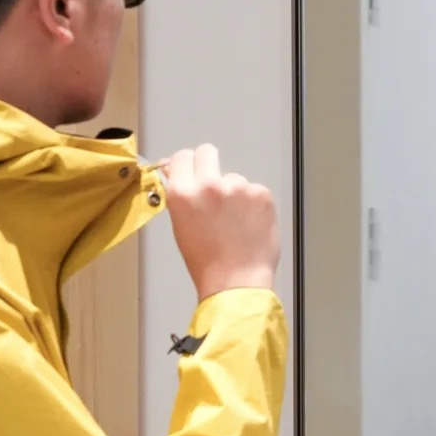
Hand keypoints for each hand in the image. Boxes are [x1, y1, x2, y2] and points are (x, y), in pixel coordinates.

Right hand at [161, 145, 279, 299]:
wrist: (236, 282)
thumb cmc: (207, 262)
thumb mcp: (181, 225)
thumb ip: (180, 195)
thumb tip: (174, 172)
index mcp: (183, 193)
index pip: (182, 157)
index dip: (187, 165)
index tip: (191, 172)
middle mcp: (209, 185)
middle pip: (207, 152)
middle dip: (208, 165)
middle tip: (214, 189)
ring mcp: (238, 188)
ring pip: (234, 178)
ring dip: (234, 194)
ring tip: (235, 224)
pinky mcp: (261, 194)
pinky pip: (254, 191)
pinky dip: (253, 205)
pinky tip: (249, 226)